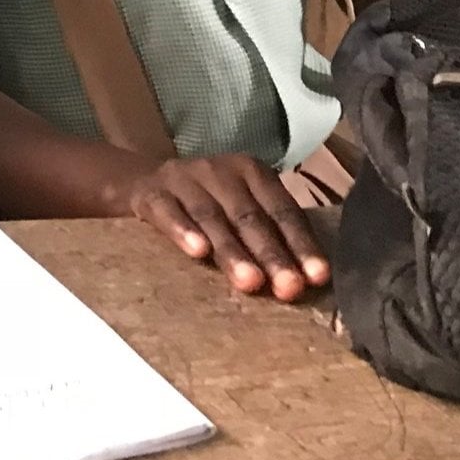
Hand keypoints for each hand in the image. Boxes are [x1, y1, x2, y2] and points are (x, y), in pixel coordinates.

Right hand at [124, 154, 327, 300]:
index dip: (301, 244)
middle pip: (250, 217)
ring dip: (233, 251)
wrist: (142, 182)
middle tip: (289, 288)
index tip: (317, 278)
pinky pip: (168, 212)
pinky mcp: (151, 192)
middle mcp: (220, 171)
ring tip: (251, 282)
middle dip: (272, 255)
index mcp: (252, 173)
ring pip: (212, 217)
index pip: (282, 211)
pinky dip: (183, 230)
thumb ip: (269, 234)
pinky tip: (197, 252)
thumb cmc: (207, 204)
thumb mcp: (240, 208)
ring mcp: (183, 179)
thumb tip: (309, 280)